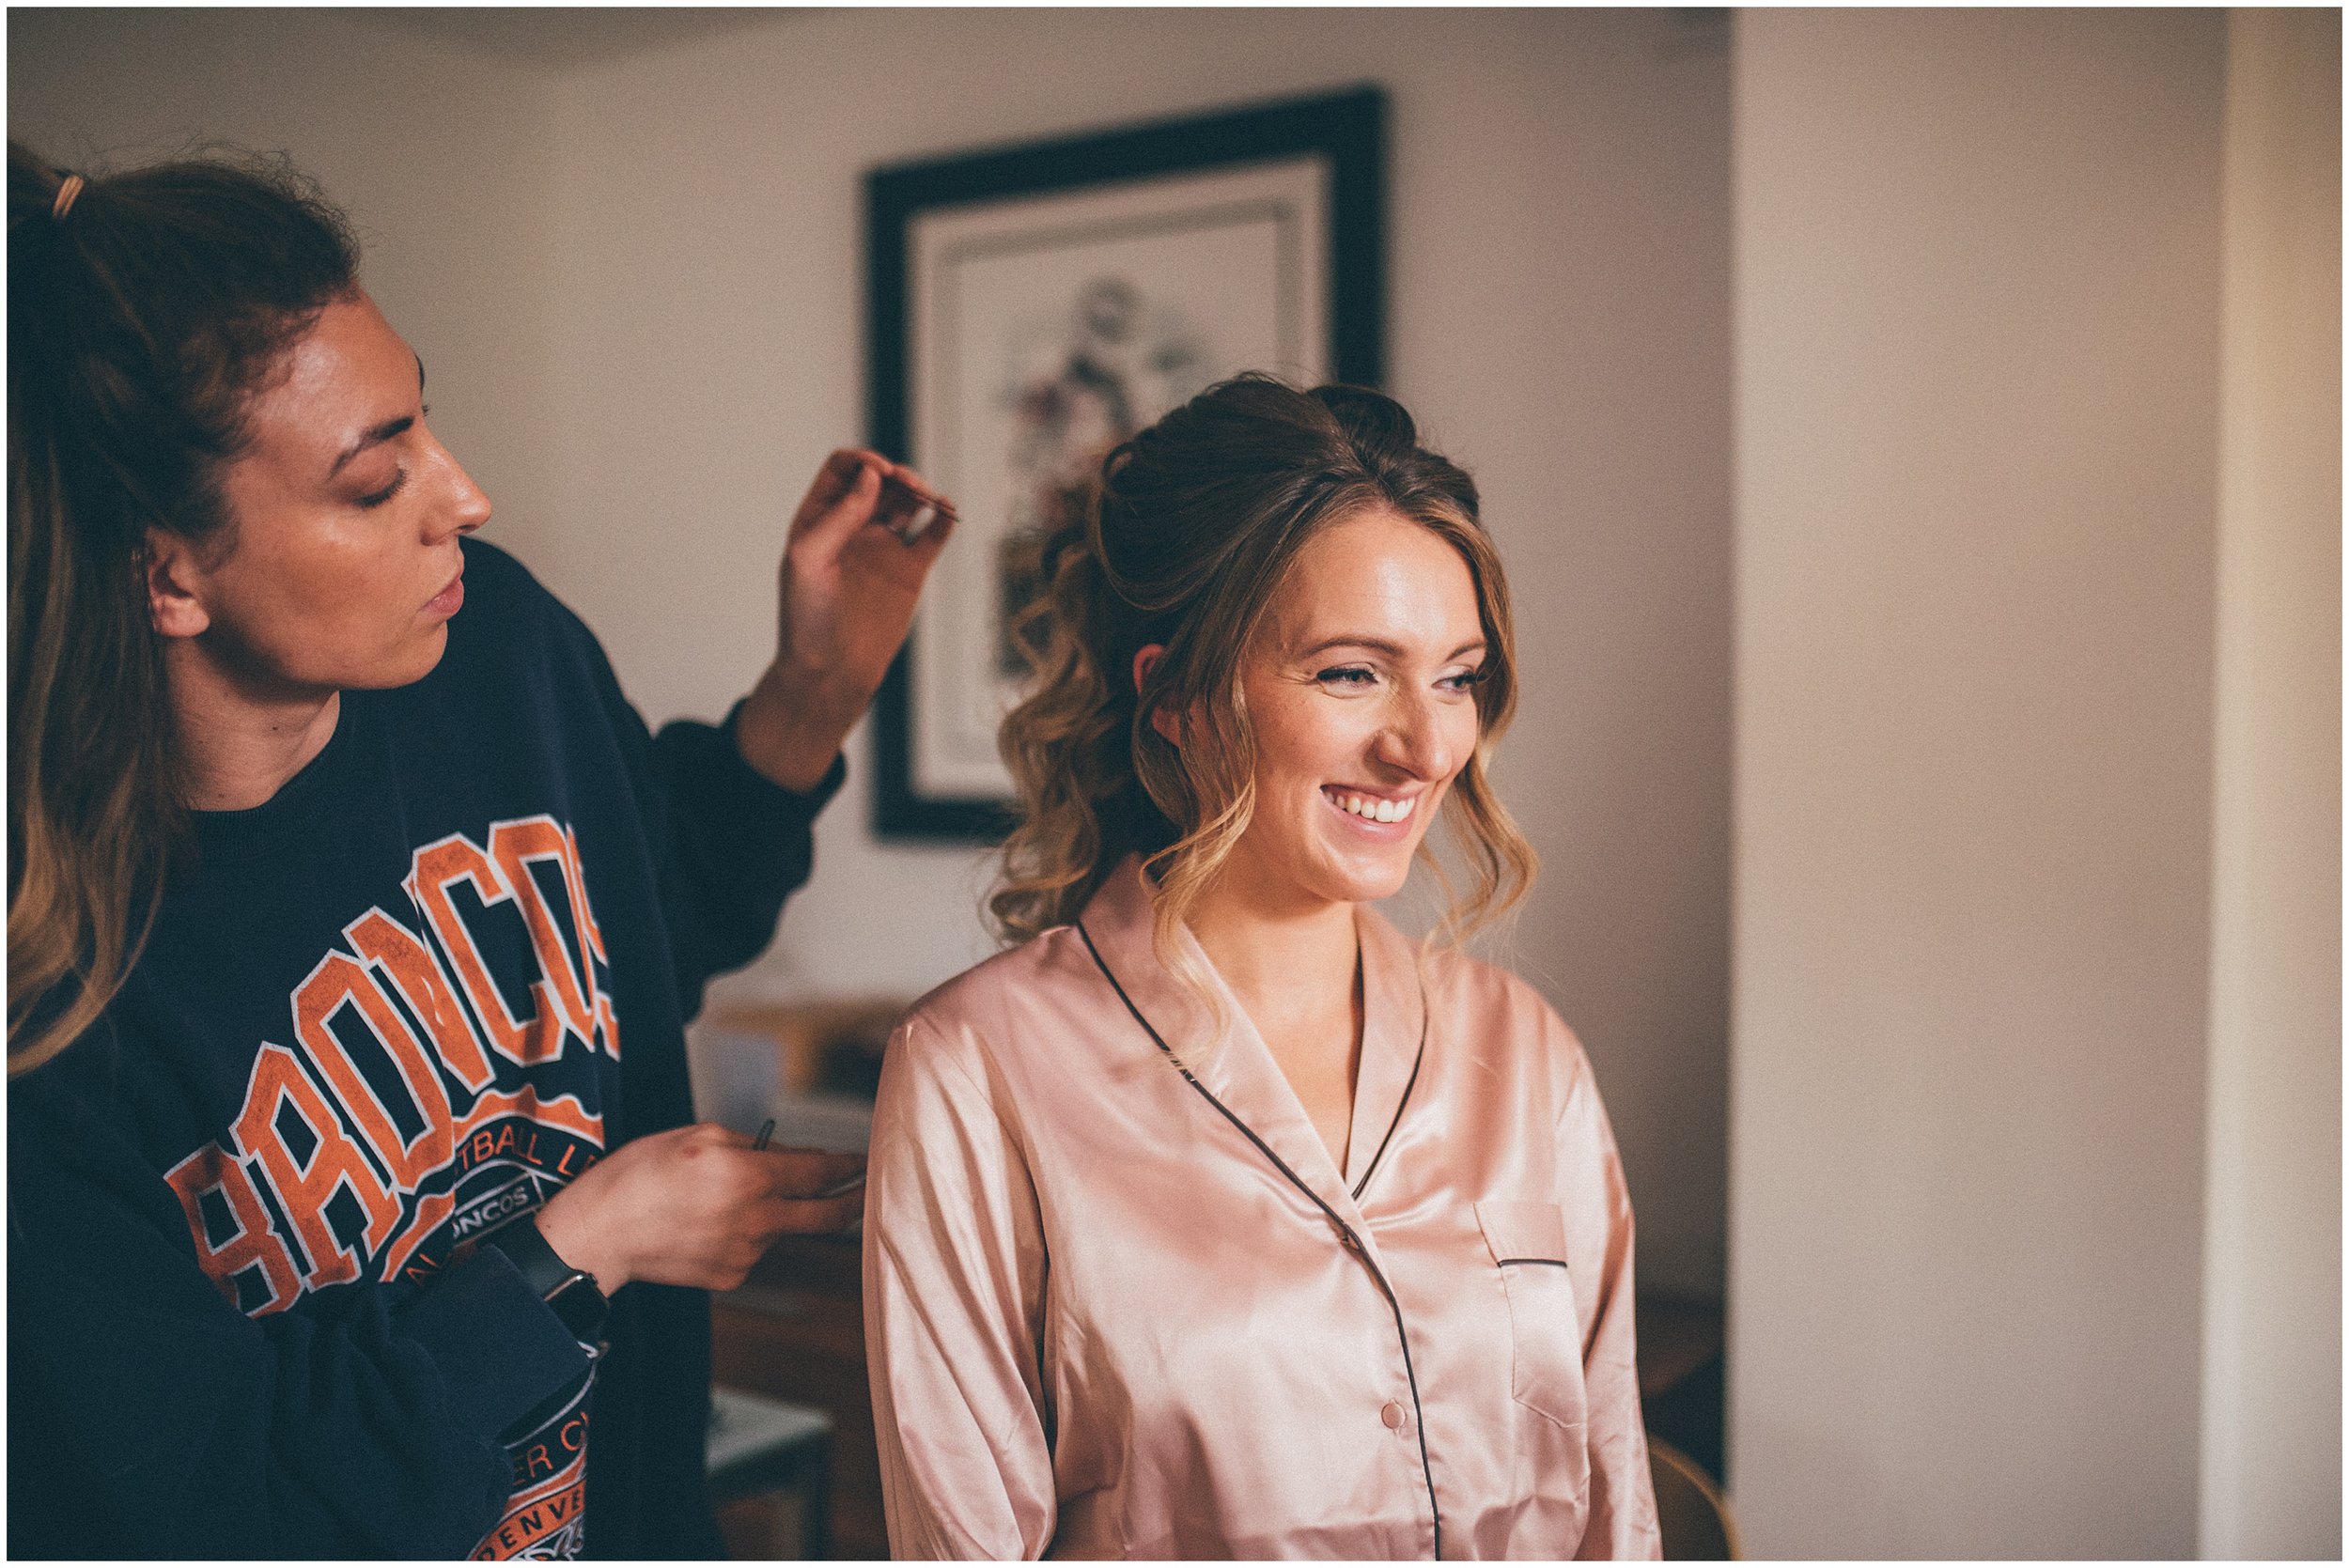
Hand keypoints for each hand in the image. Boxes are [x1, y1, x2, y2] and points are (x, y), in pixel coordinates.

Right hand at [533, 1122, 865, 1292]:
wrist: (600, 1234)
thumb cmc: (641, 1175)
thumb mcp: (699, 1136)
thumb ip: (753, 1147)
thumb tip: (787, 1156)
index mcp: (752, 1178)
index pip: (820, 1171)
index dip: (850, 1165)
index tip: (866, 1160)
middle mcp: (757, 1221)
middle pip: (826, 1216)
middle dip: (853, 1201)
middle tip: (867, 1190)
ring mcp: (746, 1254)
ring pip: (780, 1228)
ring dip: (774, 1211)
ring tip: (722, 1197)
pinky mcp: (730, 1276)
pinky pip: (753, 1248)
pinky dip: (744, 1232)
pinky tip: (706, 1223)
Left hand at [735, 448, 956, 790]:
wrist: (831, 672)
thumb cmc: (807, 620)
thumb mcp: (808, 560)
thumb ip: (838, 516)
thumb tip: (872, 477)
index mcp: (819, 519)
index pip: (843, 471)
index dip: (863, 462)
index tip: (881, 471)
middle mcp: (852, 528)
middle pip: (880, 481)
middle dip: (897, 474)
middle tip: (910, 485)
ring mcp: (882, 548)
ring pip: (907, 501)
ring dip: (920, 490)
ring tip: (930, 497)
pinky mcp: (909, 570)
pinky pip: (932, 533)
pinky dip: (943, 517)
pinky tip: (949, 510)